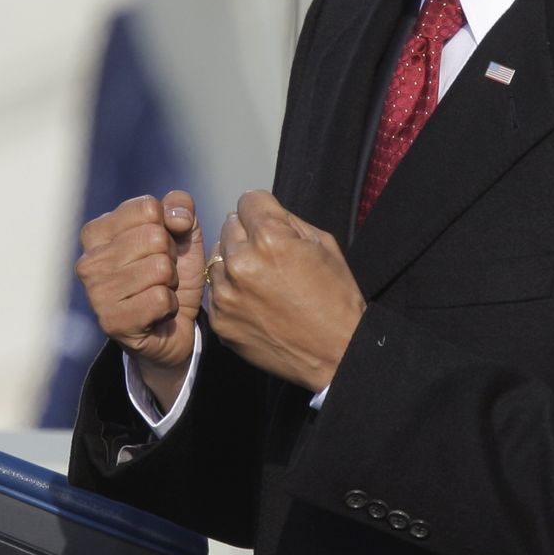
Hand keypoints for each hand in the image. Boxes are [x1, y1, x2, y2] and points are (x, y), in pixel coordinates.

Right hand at [75, 190, 204, 411]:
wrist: (173, 328)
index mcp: (97, 232)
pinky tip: (157, 313)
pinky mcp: (112, 322)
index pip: (147, 208)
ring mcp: (96, 293)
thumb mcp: (181, 232)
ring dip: (170, 283)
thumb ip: (179, 206)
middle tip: (160, 276)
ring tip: (157, 292)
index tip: (159, 249)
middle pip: (155, 237)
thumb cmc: (170, 274)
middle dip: (170, 257)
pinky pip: (161, 299)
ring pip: (160, 268)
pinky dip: (170, 306)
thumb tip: (176, 217)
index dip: (167, 228)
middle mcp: (88, 261)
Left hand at [206, 190, 365, 391]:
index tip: (272, 223)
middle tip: (270, 255)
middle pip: (229, 225)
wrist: (336, 354)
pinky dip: (232, 291)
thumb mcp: (324, 244)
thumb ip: (289, 221)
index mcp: (270, 240)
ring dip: (235, 262)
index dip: (265, 210)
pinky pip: (216, 290)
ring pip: (218, 257)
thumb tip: (263, 211)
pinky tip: (256, 303)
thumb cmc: (336, 299)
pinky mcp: (220, 320)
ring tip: (262, 281)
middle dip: (248, 234)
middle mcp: (241, 263)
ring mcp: (227, 294)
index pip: (249, 200)